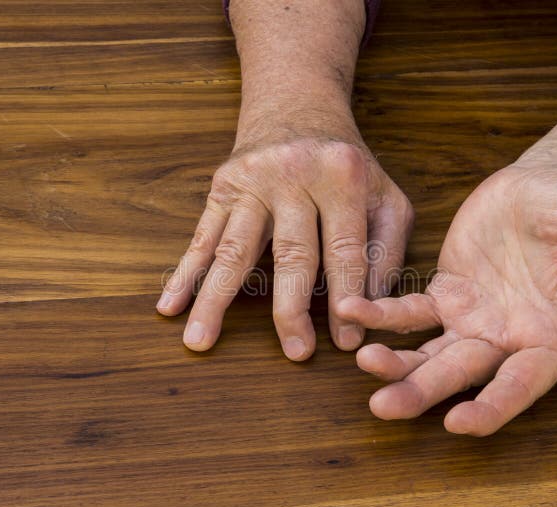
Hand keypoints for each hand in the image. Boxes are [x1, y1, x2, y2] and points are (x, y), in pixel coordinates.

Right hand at [157, 136, 413, 359]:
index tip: (345, 342)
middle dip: (291, 309)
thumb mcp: (385, 195)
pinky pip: (201, 235)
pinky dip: (184, 273)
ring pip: (234, 249)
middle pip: (292, 253)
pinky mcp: (222, 185)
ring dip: (215, 300)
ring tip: (198, 342)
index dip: (346, 300)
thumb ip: (387, 249)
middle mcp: (294, 175)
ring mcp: (251, 180)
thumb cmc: (347, 163)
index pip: (346, 250)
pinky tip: (170, 305)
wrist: (296, 103)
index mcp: (342, 177)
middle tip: (295, 353)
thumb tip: (371, 309)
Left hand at [339, 164, 556, 435]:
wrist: (547, 186)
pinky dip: (382, 314)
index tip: (458, 424)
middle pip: (462, 376)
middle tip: (383, 408)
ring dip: (395, 362)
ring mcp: (472, 320)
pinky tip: (352, 310)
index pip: (522, 383)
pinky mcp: (446, 293)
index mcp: (551, 339)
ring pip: (428, 352)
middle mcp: (507, 340)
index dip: (494, 406)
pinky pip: (410, 310)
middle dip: (422, 393)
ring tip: (362, 360)